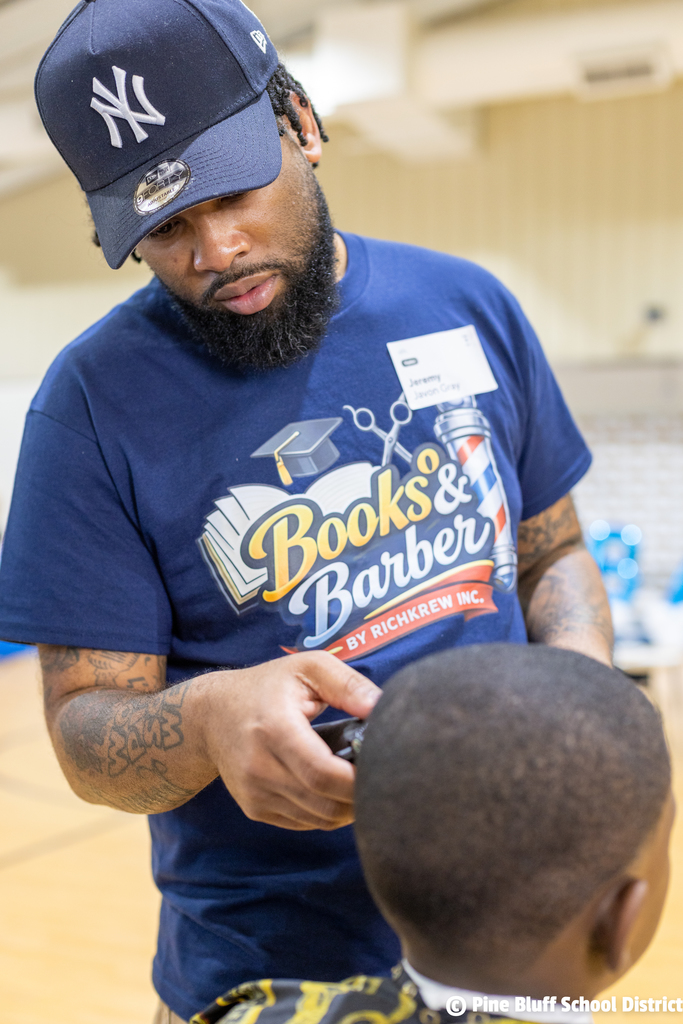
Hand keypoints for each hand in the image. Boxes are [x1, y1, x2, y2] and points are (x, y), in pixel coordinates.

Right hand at [199, 652, 381, 830]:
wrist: (209, 716)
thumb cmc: (266, 686)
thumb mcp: (307, 667)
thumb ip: (348, 685)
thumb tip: (383, 707)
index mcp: (275, 729)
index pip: (321, 773)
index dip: (357, 782)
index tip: (385, 770)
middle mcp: (259, 767)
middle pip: (323, 803)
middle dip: (360, 799)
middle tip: (384, 779)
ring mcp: (255, 793)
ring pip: (317, 819)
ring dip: (347, 809)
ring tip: (362, 783)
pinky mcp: (255, 808)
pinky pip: (304, 823)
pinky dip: (328, 813)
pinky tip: (337, 791)